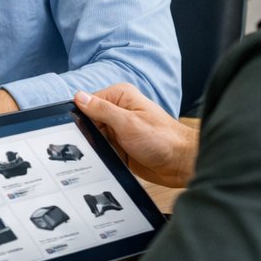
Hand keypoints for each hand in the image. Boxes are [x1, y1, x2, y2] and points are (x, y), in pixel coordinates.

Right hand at [75, 86, 198, 187]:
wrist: (180, 164)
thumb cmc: (163, 140)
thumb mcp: (128, 123)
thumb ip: (102, 109)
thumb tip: (79, 97)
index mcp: (120, 96)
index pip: (88, 101)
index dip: (81, 115)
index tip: (80, 128)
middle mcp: (118, 110)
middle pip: (88, 119)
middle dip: (88, 132)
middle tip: (98, 142)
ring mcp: (118, 128)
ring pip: (93, 135)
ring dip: (95, 144)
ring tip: (106, 150)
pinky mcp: (119, 144)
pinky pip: (101, 147)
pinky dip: (100, 153)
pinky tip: (106, 158)